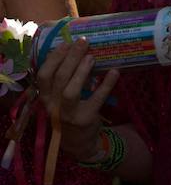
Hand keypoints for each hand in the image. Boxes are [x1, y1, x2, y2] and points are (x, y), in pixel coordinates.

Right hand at [33, 38, 119, 162]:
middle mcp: (52, 106)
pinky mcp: (85, 119)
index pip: (43, 75)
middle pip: (58, 79)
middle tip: (84, 43)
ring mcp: (67, 114)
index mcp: (45, 97)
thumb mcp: (59, 97)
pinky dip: (106, 85)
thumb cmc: (69, 111)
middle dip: (71, 58)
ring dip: (81, 72)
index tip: (66, 43)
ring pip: (70, 91)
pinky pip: (96, 100)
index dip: (54, 58)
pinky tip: (114, 72)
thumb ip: (63, 79)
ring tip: (92, 57)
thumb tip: (76, 50)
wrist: (78, 142)